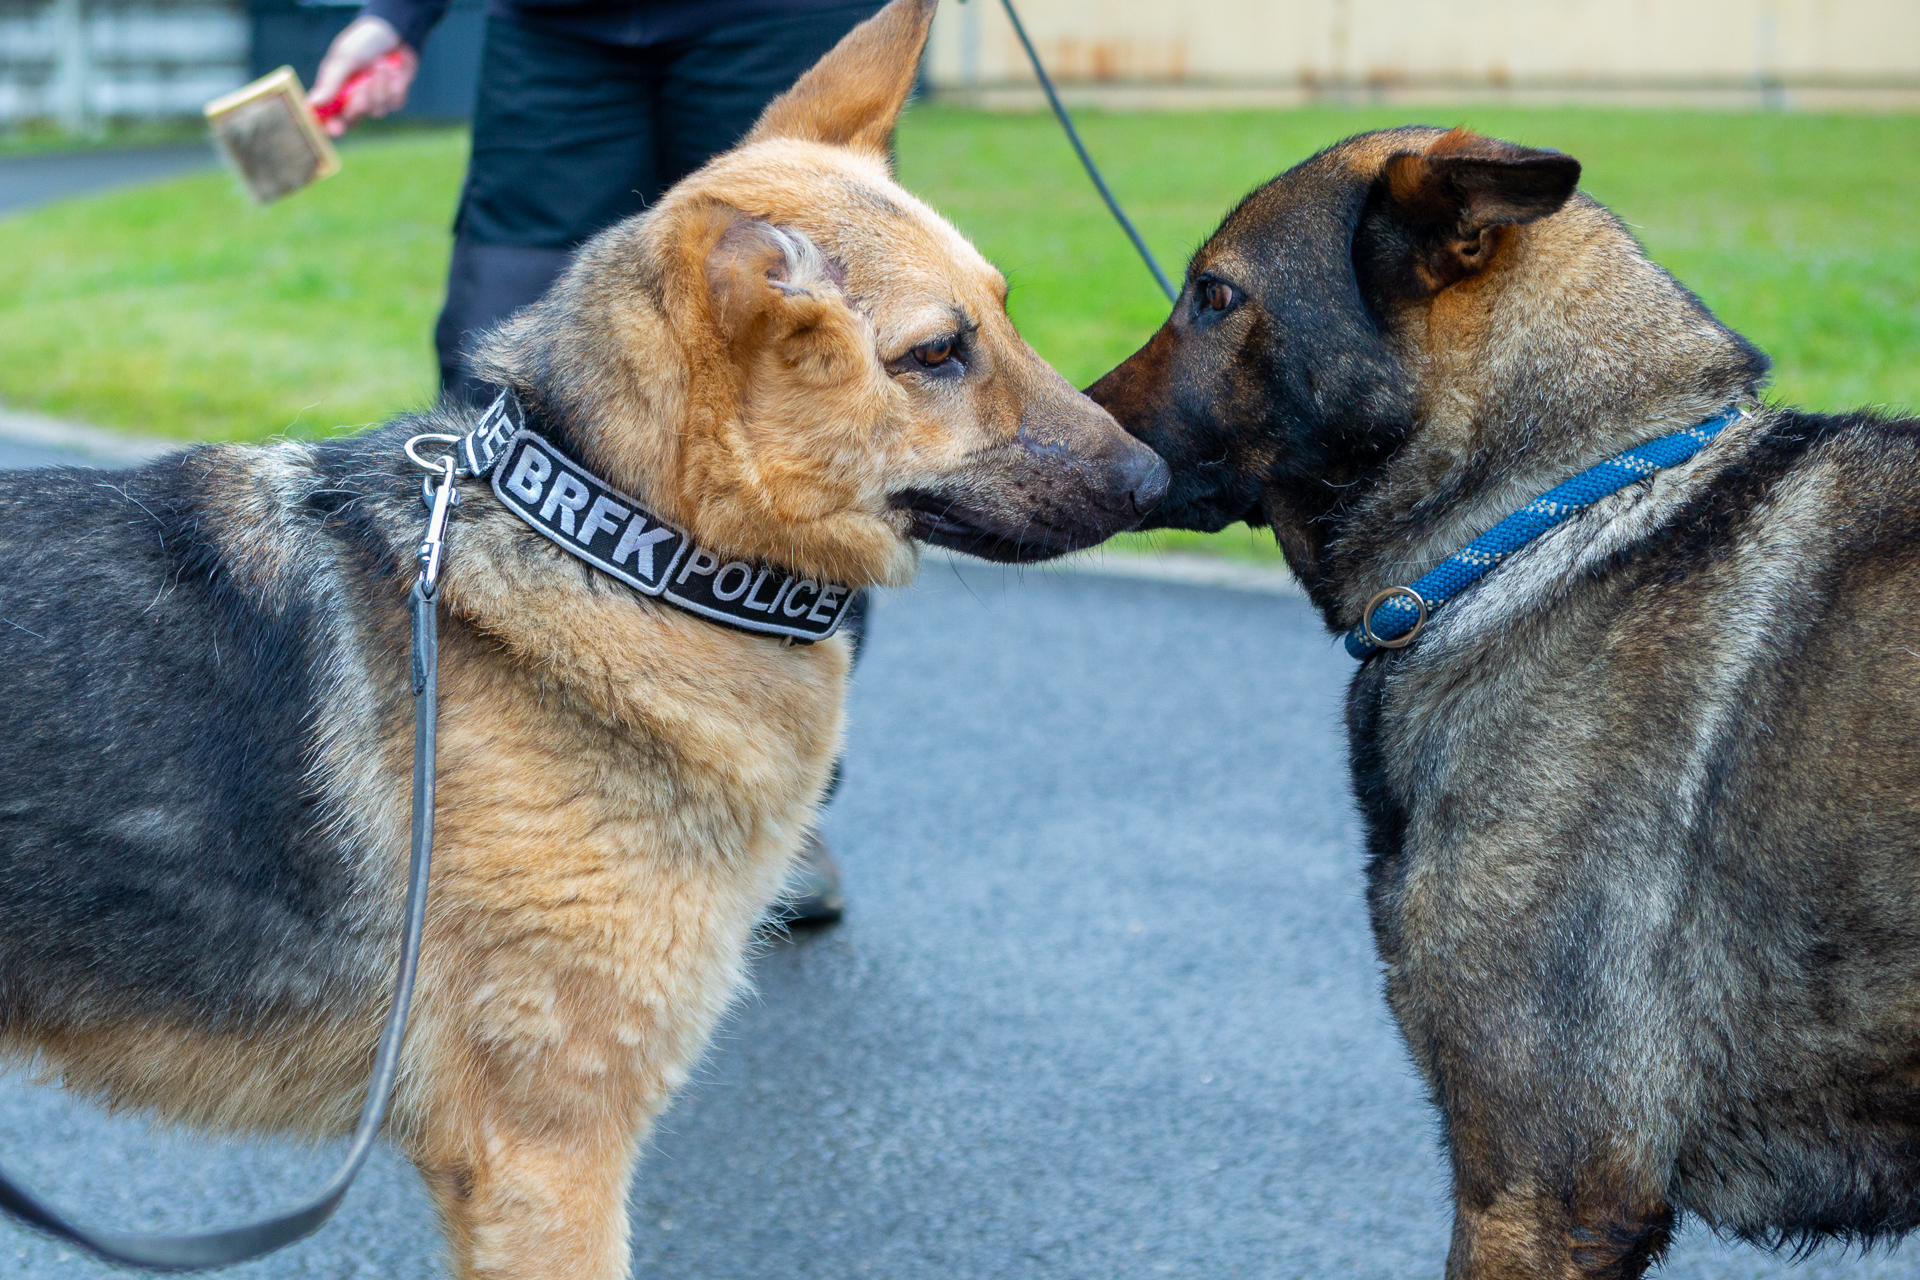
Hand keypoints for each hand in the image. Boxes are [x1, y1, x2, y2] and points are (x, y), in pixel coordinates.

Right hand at [309, 16, 418, 136]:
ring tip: (380, 64)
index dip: (329, 126)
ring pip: (376, 111)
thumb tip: (312, 104)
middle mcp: (352, 98)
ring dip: (379, 87)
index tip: (334, 130)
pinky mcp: (393, 97)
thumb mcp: (344, 58)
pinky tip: (393, 70)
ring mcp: (374, 99)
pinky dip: (395, 85)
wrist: (394, 32)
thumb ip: (331, 83)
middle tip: (363, 84)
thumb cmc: (363, 42)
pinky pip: (394, 102)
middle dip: (359, 103)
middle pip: (353, 119)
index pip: (328, 116)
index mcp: (334, 88)